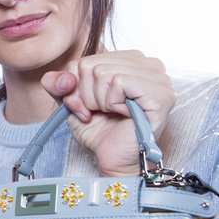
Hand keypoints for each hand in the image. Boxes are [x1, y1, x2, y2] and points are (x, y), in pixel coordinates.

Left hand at [42, 50, 174, 176]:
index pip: (85, 60)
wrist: (110, 158)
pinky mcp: (161, 94)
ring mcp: (159, 78)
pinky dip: (112, 102)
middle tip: (100, 113)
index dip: (78, 88)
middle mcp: (149, 65)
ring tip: (112, 114)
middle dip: (87, 95)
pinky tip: (124, 114)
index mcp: (131, 60)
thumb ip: (57, 83)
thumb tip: (65, 78)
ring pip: (104, 73)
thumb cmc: (98, 130)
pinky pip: (120, 82)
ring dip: (100, 101)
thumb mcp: (71, 101)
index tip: (89, 107)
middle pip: (93, 65)